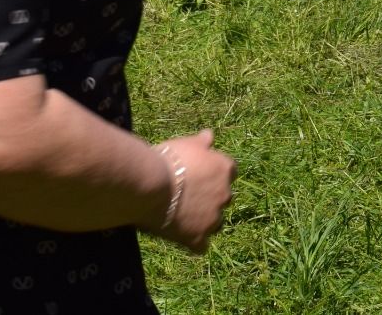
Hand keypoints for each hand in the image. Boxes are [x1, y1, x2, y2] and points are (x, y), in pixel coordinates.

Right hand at [151, 130, 235, 253]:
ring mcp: (213, 218)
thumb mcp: (187, 143)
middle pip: (223, 198)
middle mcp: (225, 194)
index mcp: (225, 169)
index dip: (214, 175)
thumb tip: (209, 135)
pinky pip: (201, 245)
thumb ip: (202, 141)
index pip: (229, 173)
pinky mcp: (198, 238)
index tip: (198, 176)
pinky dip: (194, 242)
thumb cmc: (168, 159)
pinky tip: (181, 237)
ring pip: (215, 223)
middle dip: (210, 199)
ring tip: (181, 217)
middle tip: (186, 196)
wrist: (152, 185)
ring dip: (204, 221)